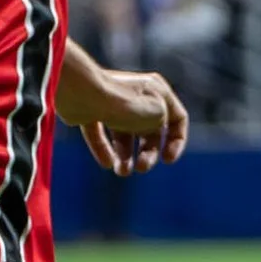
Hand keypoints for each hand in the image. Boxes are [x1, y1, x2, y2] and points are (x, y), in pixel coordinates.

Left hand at [69, 65, 188, 177]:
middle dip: (148, 153)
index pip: (178, 117)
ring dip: (125, 156)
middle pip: (149, 130)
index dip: (177, 141)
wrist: (83, 95)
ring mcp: (111, 101)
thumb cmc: (124, 104)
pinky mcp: (88, 109)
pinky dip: (103, 149)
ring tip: (121, 171)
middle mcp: (135, 93)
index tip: (167, 160)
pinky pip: (99, 132)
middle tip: (142, 168)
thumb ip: (162, 124)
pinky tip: (107, 163)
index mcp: (157, 90)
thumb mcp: (158, 116)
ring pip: (123, 133)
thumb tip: (148, 130)